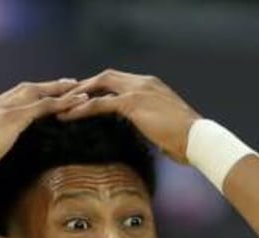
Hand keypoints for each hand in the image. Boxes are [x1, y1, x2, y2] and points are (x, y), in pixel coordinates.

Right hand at [0, 79, 87, 188]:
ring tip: (79, 88)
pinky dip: (61, 103)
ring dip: (59, 89)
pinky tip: (76, 102)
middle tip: (68, 84)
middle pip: (27, 89)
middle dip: (48, 86)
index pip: (13, 97)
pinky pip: (42, 106)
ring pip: (38, 92)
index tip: (44, 94)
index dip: (31, 94)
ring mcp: (4, 108)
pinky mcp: (12, 117)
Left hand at [58, 70, 201, 163]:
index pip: (119, 80)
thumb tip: (146, 132)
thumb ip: (151, 122)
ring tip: (61, 103)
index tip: (86, 95)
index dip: (101, 86)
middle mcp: (143, 82)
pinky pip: (100, 103)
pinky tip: (68, 115)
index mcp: (151, 85)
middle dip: (86, 85)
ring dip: (79, 94)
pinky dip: (82, 108)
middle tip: (68, 96)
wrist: (197, 139)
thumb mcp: (165, 126)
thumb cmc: (186, 139)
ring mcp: (137, 90)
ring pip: (100, 85)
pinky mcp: (132, 103)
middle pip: (106, 76)